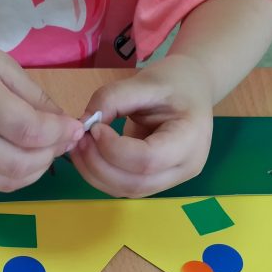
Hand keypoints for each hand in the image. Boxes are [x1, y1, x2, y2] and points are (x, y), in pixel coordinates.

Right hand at [0, 35, 83, 191]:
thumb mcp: (0, 65)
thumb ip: (35, 97)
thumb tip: (66, 126)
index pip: (28, 130)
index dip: (59, 134)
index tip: (75, 128)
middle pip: (19, 163)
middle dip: (50, 156)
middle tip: (61, 142)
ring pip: (7, 182)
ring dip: (35, 171)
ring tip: (43, 152)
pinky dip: (13, 175)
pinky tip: (18, 156)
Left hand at [70, 54, 214, 197]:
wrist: (193, 89)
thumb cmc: (175, 82)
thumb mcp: (145, 81)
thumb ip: (113, 98)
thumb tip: (83, 123)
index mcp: (190, 140)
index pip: (147, 160)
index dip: (114, 149)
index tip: (94, 128)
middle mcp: (184, 168)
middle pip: (135, 183)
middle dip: (99, 165)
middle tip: (79, 140)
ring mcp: (171, 179)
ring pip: (126, 190)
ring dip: (95, 173)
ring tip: (80, 146)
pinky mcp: (156, 181)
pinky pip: (124, 186)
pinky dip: (100, 174)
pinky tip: (89, 154)